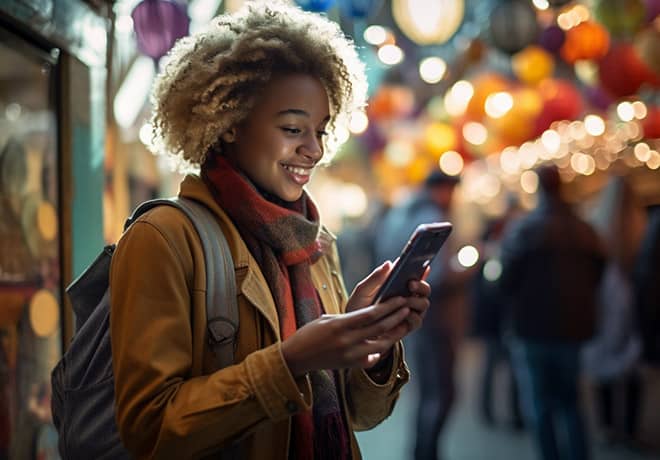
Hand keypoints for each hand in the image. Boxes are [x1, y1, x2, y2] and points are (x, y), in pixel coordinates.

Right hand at [281, 296, 410, 376]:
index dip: (388, 306)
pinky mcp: (350, 365)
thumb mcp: (328, 319)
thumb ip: (349, 318)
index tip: (400, 299)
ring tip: (404, 324)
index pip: (371, 314)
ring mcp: (350, 355)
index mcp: (340, 324)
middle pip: (379, 328)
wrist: (296, 357)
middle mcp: (347, 340)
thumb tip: (369, 314)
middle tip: (408, 307)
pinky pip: (372, 358)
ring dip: (395, 334)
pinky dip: (380, 351)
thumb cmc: (310, 333)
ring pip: (381, 345)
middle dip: (396, 317)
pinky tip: (386, 343)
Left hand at [347, 262, 430, 365]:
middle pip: (425, 290)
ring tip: (404, 300)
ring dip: (415, 301)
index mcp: (400, 285)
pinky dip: (412, 316)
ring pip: (424, 304)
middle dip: (421, 286)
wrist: (354, 332)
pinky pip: (417, 321)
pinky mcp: (408, 327)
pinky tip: (404, 313)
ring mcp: (410, 312)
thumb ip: (375, 278)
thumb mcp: (363, 291)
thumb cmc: (358, 307)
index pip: (417, 275)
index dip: (423, 270)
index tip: (421, 266)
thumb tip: (389, 263)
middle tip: (410, 284)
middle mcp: (409, 298)